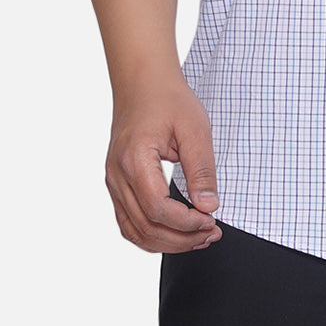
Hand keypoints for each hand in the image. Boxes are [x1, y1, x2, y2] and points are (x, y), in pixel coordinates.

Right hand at [105, 72, 223, 252]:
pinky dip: (151, 234)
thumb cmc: (169, 100)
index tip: (212, 221)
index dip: (187, 223)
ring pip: (134, 231)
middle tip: (211, 234)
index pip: (158, 209)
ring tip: (198, 238)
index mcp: (135, 160)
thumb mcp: (194, 128)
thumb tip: (209, 207)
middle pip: (146, 226)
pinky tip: (175, 233)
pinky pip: (128, 222)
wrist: (143, 83)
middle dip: (181, 239)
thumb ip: (201, 169)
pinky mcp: (116, 184)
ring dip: (167, 242)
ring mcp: (113, 182)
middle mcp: (117, 176)